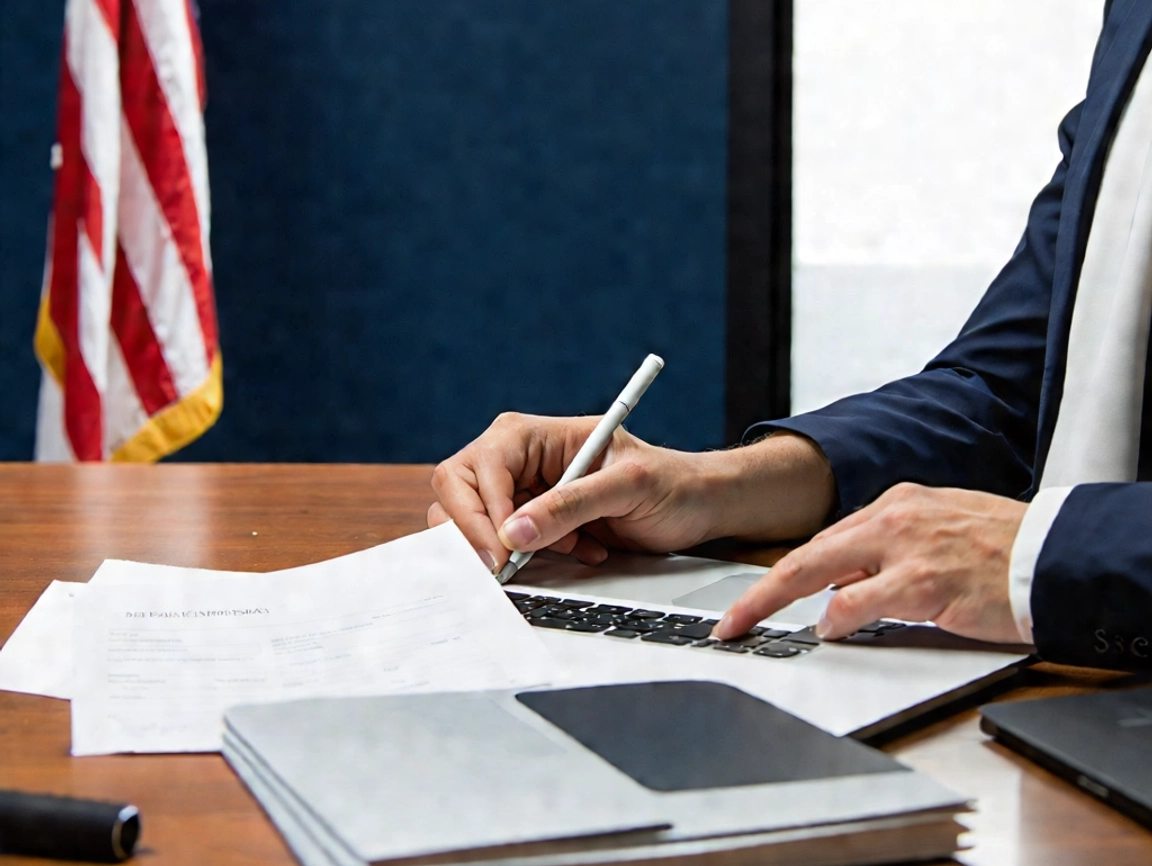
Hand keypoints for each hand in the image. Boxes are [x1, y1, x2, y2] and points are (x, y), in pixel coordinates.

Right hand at [427, 414, 835, 572]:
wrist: (697, 505)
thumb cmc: (671, 482)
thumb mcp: (628, 487)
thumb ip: (571, 505)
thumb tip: (513, 533)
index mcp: (534, 434)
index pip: (481, 467)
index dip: (482, 510)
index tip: (504, 549)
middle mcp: (518, 458)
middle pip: (458, 490)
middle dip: (474, 531)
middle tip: (503, 569)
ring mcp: (521, 491)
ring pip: (471, 520)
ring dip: (504, 547)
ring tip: (567, 549)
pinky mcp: (531, 521)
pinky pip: (502, 544)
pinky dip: (530, 558)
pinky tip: (579, 552)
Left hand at [714, 482, 1027, 643]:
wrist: (1056, 555)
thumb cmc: (1002, 550)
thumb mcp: (938, 532)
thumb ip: (890, 552)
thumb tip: (847, 586)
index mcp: (896, 505)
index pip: (823, 541)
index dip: (783, 574)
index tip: (753, 596)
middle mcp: (894, 518)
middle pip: (806, 555)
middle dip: (760, 591)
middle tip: (729, 619)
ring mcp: (907, 548)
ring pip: (819, 572)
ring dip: (778, 602)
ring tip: (752, 625)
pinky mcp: (926, 583)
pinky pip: (861, 601)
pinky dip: (837, 619)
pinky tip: (827, 631)